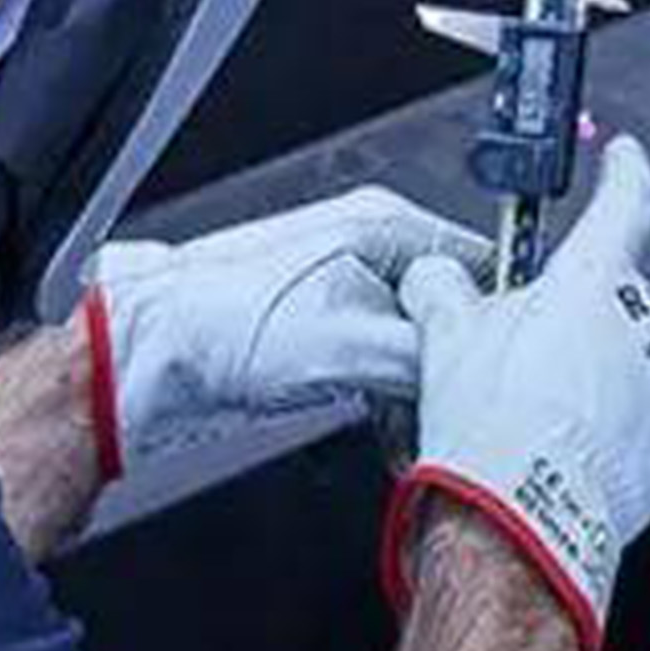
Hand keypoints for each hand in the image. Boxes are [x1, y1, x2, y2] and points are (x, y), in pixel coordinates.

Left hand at [85, 188, 488, 475]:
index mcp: (384, 224)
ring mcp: (343, 289)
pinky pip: (384, 364)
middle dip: (454, 365)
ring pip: (419, 344)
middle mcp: (367, 248)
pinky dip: (390, 399)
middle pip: (454, 309)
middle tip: (451, 407)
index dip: (501, 319)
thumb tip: (481, 372)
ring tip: (409, 424)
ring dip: (421, 390)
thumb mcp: (354, 340)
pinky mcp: (322, 330)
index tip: (504, 370)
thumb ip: (434, 352)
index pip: (484, 261)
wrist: (146, 354)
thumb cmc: (224, 324)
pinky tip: (383, 426)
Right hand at [384, 136, 649, 650]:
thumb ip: (443, 285)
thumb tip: (435, 276)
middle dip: (576, 317)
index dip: (624, 169)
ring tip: (541, 417)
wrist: (522, 521)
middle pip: (613, 299)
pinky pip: (649, 420)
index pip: (626, 199)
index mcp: (595, 278)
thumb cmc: (490, 428)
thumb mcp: (445, 335)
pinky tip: (572, 450)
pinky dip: (618, 430)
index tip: (625, 157)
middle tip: (524, 355)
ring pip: (631, 362)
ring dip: (596, 377)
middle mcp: (647, 323)